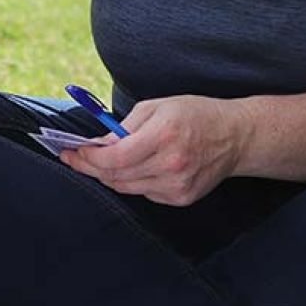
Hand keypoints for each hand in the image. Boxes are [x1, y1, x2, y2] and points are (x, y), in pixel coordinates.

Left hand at [62, 94, 247, 205]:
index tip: (72, 152)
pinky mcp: (181, 198)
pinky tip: (135, 168)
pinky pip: (144, 192)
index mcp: (163, 136)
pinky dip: (132, 181)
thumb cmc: (195, 115)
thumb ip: (125, 126)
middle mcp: (171, 164)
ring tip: (99, 163)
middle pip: (116, 175)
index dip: (87, 158)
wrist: (234, 137)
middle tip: (76, 158)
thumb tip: (97, 144)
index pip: (114, 157)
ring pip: (127, 188)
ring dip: (109, 175)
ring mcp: (177, 185)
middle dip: (91, 167)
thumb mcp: (158, 106)